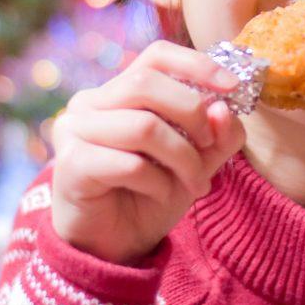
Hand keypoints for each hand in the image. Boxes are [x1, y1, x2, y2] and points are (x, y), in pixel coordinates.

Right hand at [49, 40, 246, 264]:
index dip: (197, 64)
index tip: (233, 86)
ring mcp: (74, 130)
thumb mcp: (197, 162)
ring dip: (182, 157)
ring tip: (196, 183)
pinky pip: (129, 164)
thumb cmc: (150, 196)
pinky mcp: (71, 164)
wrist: (113, 248)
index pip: (156, 56)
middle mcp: (90, 102)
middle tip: (210, 147)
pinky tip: (160, 194)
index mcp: (118, 92)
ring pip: (143, 125)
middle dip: (192, 113)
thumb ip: (217, 135)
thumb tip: (224, 109)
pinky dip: (157, 181)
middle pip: (147, 82)